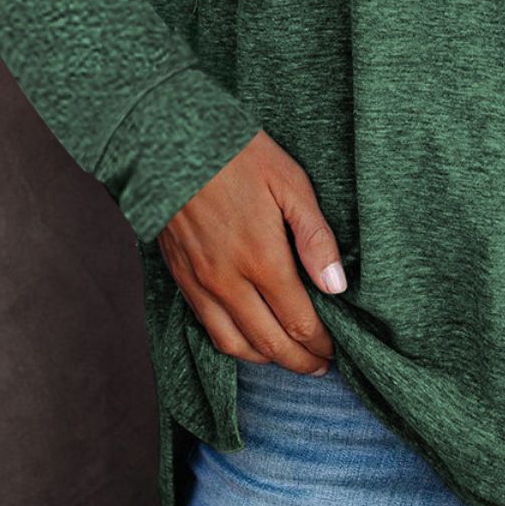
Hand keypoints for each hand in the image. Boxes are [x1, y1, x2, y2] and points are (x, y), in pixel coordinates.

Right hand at [157, 129, 347, 373]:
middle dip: (300, 362)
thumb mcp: (289, 182)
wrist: (168, 139)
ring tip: (289, 359)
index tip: (336, 350)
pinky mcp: (180, 277)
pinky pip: (207, 328)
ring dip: (266, 360)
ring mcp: (200, 283)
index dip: (321, 344)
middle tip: (320, 366)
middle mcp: (228, 281)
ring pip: (235, 345)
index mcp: (261, 258)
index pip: (298, 321)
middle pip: (269, 344)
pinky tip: (249, 339)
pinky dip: (232, 344)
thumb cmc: (235, 154)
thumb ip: (315, 237)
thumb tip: (337, 286)